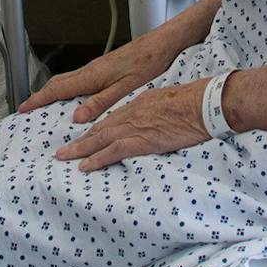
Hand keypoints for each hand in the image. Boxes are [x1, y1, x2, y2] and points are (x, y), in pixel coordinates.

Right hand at [18, 29, 183, 121]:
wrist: (163, 43)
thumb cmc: (149, 62)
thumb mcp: (126, 88)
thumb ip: (100, 102)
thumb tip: (77, 116)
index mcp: (93, 75)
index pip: (57, 89)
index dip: (38, 100)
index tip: (23, 108)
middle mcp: (92, 69)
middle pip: (58, 83)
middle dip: (41, 96)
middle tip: (28, 108)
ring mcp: (98, 67)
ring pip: (67, 79)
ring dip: (53, 91)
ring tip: (45, 104)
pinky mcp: (106, 67)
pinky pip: (78, 78)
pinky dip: (68, 88)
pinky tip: (74, 96)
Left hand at [55, 80, 212, 171]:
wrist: (203, 104)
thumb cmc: (193, 102)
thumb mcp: (168, 100)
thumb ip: (154, 111)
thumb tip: (153, 120)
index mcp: (139, 103)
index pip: (111, 118)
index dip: (95, 129)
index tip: (83, 137)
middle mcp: (132, 114)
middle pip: (100, 128)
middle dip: (80, 140)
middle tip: (63, 149)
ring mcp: (135, 127)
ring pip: (100, 139)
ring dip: (80, 149)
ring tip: (64, 158)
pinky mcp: (142, 140)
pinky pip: (114, 151)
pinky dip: (97, 159)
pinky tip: (85, 166)